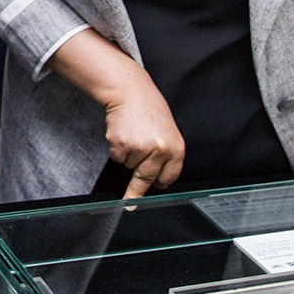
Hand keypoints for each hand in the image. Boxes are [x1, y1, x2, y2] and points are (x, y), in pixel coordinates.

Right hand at [99, 69, 185, 197]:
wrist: (130, 90)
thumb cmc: (149, 109)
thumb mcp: (167, 132)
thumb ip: (166, 155)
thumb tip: (160, 182)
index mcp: (175, 148)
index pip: (169, 176)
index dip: (160, 184)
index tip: (153, 195)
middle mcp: (160, 150)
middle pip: (146, 178)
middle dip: (136, 191)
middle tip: (130, 202)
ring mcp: (140, 148)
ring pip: (130, 166)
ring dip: (129, 156)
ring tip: (134, 135)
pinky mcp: (121, 144)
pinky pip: (118, 158)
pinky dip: (118, 149)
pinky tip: (124, 134)